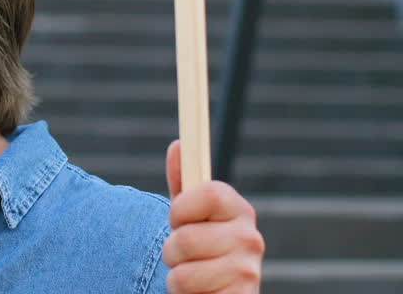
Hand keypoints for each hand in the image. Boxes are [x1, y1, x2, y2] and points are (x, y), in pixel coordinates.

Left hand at [162, 140, 264, 293]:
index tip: (177, 218)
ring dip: (177, 277)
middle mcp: (251, 240)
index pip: (212, 193)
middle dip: (172, 249)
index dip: (183, 207)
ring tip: (192, 274)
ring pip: (183, 273)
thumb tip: (178, 145)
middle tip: (184, 254)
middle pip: (187, 238)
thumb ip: (182, 180)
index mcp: (239, 210)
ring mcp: (248, 273)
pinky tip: (202, 292)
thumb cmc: (200, 246)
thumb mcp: (188, 212)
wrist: (217, 290)